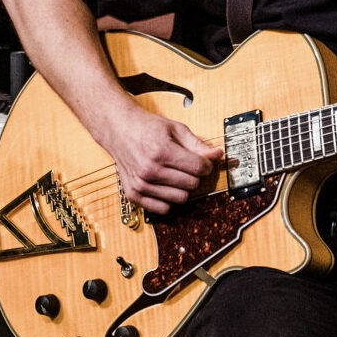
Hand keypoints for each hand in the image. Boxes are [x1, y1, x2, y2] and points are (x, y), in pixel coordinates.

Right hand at [93, 103, 222, 213]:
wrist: (119, 130)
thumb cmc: (147, 127)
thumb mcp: (176, 129)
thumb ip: (197, 144)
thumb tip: (217, 154)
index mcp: (162, 151)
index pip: (198, 168)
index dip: (207, 165)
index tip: (204, 161)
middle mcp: (150, 170)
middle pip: (192, 184)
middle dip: (196, 175)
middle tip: (190, 166)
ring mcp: (140, 184)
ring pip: (180, 198)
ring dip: (184, 188)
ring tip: (178, 175)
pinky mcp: (133, 194)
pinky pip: (162, 208)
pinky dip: (169, 199)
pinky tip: (167, 186)